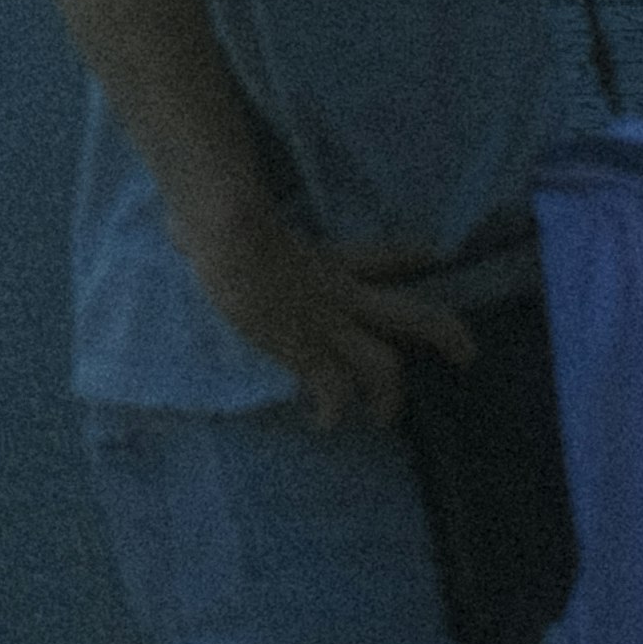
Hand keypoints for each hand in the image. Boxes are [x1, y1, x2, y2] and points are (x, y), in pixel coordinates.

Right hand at [175, 197, 478, 432]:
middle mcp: (340, 295)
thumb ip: (208, 232)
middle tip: (467, 354)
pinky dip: (331, 412)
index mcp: (327, 261)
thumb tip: (175, 228)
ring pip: (385, 364)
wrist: (231, 233)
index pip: (381, 255)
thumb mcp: (228, 225)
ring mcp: (327, 326)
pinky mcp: (307, 352)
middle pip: (411, 314)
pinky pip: (333, 392)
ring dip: (391, 396)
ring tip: (387, 417)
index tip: (432, 255)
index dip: (409, 255)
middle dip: (444, 334)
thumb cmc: (217, 217)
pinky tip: (325, 426)